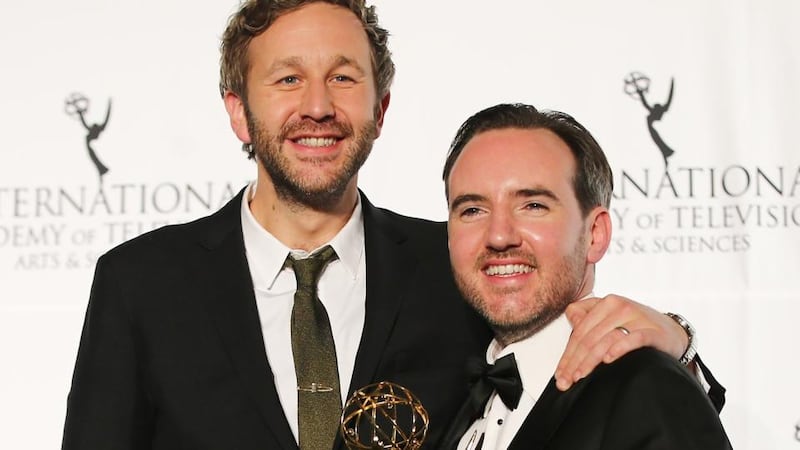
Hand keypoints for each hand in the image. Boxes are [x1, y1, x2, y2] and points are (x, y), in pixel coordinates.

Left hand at [554, 294, 687, 390]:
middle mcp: (620, 306)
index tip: (560, 374)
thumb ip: (589, 317)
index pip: (580, 331)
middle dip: (574, 361)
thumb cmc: (637, 327)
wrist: (672, 331)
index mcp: (606, 303)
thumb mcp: (611, 318)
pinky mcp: (653, 331)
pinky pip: (633, 339)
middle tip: (565, 381)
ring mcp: (637, 317)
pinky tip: (608, 360)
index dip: (567, 354)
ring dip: (589, 360)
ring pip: (606, 340)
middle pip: (590, 338)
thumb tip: (570, 318)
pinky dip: (619, 349)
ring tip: (579, 376)